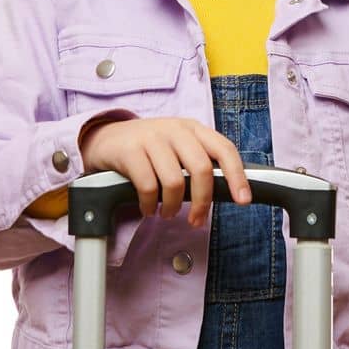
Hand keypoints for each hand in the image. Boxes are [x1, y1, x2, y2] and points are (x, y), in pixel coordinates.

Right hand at [82, 117, 253, 228]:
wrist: (105, 139)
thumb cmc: (148, 149)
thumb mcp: (177, 148)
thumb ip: (199, 163)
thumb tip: (226, 192)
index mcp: (193, 129)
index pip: (224, 149)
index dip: (237, 176)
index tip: (243, 200)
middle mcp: (175, 130)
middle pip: (202, 169)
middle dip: (202, 201)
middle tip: (196, 219)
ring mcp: (152, 138)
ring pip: (175, 182)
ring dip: (173, 206)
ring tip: (167, 212)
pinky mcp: (130, 151)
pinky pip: (148, 187)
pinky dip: (150, 205)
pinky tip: (148, 208)